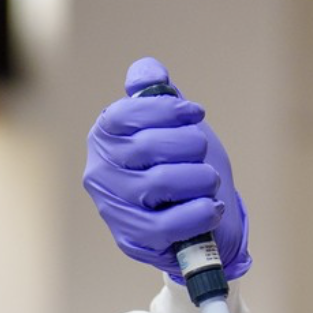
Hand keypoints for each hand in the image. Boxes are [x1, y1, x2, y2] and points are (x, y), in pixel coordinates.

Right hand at [82, 56, 249, 281]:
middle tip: (204, 154)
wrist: (195, 220)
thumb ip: (157, 95)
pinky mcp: (131, 240)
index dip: (168, 110)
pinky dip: (197, 213)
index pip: (128, 114)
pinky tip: (212, 207)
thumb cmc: (181, 165)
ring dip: (198, 179)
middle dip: (190, 146)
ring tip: (210, 182)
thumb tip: (147, 71)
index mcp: (105, 136)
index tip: (196, 114)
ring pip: (159, 183)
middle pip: (148, 146)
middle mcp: (100, 172)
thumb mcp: (173, 123)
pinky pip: (166, 225)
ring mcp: (114, 209)